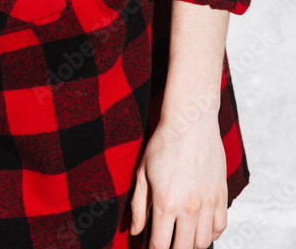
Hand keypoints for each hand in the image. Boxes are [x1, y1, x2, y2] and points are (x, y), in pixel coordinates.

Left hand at [129, 116, 227, 248]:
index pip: (160, 244)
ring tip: (181, 238)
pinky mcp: (221, 195)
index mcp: (165, 202)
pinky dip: (210, 233)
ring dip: (191, 244)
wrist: (190, 122)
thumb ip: (138, 205)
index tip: (151, 248)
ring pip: (203, 242)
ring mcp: (208, 202)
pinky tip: (199, 228)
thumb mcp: (142, 173)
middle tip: (166, 244)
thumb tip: (136, 231)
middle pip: (183, 248)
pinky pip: (220, 226)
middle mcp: (189, 207)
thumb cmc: (163, 144)